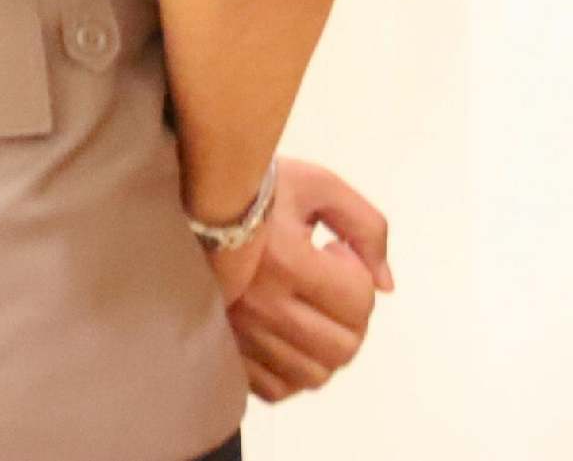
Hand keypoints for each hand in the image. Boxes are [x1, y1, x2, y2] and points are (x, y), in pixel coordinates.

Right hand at [226, 158, 395, 401]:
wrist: (186, 197)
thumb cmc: (253, 188)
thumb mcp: (317, 184)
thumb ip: (367, 227)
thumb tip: (386, 285)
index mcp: (286, 261)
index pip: (359, 301)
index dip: (358, 274)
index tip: (332, 251)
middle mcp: (261, 304)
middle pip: (343, 347)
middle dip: (352, 318)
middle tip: (329, 285)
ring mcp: (240, 331)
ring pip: (313, 374)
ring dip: (325, 346)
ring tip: (308, 309)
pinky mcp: (226, 347)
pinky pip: (275, 388)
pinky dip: (292, 372)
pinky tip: (287, 335)